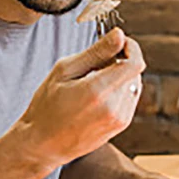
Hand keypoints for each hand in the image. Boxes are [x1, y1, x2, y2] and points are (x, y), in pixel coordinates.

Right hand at [19, 29, 144, 169]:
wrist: (43, 144)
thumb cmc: (47, 105)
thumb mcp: (65, 71)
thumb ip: (96, 52)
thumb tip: (119, 34)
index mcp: (99, 91)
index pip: (135, 63)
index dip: (131, 48)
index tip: (120, 42)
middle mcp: (114, 107)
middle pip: (135, 72)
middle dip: (121, 61)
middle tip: (97, 62)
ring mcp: (120, 119)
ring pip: (134, 85)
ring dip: (120, 76)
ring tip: (93, 80)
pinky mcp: (121, 125)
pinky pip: (130, 99)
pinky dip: (119, 90)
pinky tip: (97, 94)